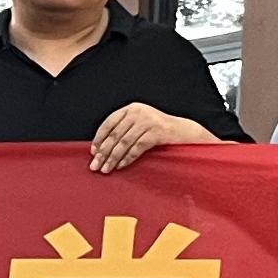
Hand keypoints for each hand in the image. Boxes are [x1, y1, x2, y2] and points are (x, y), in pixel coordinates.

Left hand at [90, 105, 214, 173]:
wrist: (183, 131)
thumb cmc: (158, 130)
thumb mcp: (140, 123)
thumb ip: (124, 129)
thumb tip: (101, 149)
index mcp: (131, 108)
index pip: (109, 123)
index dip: (99, 138)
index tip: (93, 152)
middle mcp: (138, 112)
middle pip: (115, 135)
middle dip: (103, 152)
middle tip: (95, 166)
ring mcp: (148, 121)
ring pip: (124, 143)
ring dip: (113, 158)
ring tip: (106, 169)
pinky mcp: (157, 132)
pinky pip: (137, 148)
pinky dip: (127, 159)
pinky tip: (121, 166)